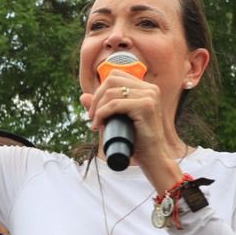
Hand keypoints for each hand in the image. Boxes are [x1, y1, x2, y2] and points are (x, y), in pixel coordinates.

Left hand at [81, 70, 184, 189]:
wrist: (153, 158)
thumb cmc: (136, 141)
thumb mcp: (116, 120)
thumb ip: (102, 107)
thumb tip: (82, 96)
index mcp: (145, 88)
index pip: (115, 76)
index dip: (100, 90)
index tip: (95, 110)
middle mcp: (150, 88)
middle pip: (111, 80)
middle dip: (96, 98)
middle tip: (91, 117)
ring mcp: (149, 96)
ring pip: (111, 92)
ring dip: (97, 108)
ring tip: (95, 123)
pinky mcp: (146, 106)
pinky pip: (115, 104)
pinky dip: (102, 114)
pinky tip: (98, 125)